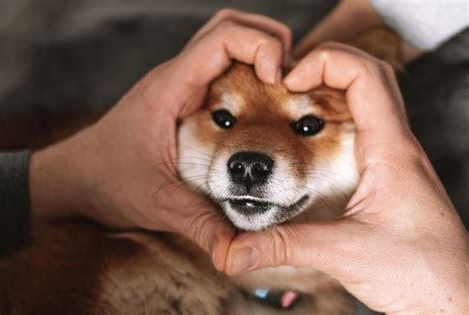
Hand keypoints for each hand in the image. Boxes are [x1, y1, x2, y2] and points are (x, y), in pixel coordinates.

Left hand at [29, 9, 291, 269]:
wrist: (77, 176)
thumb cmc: (108, 181)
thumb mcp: (158, 204)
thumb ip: (200, 224)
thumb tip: (237, 253)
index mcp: (171, 88)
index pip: (221, 37)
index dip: (259, 46)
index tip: (279, 79)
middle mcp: (177, 76)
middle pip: (229, 26)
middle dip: (268, 40)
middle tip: (290, 79)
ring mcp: (180, 83)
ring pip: (226, 41)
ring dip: (259, 53)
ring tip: (282, 88)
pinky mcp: (183, 95)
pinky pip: (220, 66)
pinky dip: (247, 71)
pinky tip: (260, 105)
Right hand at [224, 43, 468, 313]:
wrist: (454, 297)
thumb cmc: (420, 272)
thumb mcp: (344, 254)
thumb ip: (285, 245)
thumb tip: (233, 250)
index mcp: (391, 150)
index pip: (365, 75)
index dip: (324, 63)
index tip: (289, 81)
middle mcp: (395, 146)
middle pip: (367, 76)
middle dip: (323, 68)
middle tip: (286, 85)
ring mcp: (393, 158)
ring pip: (366, 100)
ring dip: (328, 92)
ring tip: (291, 104)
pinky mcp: (386, 175)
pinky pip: (362, 128)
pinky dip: (333, 119)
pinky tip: (308, 141)